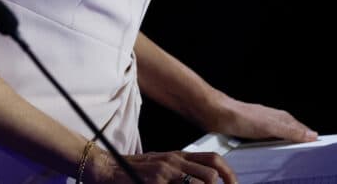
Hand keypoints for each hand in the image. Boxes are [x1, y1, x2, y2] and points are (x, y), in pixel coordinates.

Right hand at [85, 147, 237, 183]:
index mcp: (178, 156)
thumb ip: (179, 173)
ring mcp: (166, 169)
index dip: (230, 174)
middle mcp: (175, 160)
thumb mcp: (159, 168)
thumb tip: (202, 181)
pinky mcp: (156, 179)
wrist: (106, 168)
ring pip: (204, 179)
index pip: (214, 159)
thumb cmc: (132, 171)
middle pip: (213, 172)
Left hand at [204, 94, 316, 142]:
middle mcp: (272, 119)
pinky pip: (266, 138)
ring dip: (285, 142)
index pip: (301, 128)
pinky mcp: (249, 130)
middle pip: (291, 131)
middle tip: (308, 151)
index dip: (309, 136)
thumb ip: (290, 131)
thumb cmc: (240, 117)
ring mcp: (260, 124)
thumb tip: (312, 135)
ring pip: (278, 134)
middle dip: (300, 140)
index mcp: (280, 117)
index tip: (319, 144)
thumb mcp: (270, 127)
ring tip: (292, 152)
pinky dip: (271, 144)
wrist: (215, 113)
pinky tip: (269, 149)